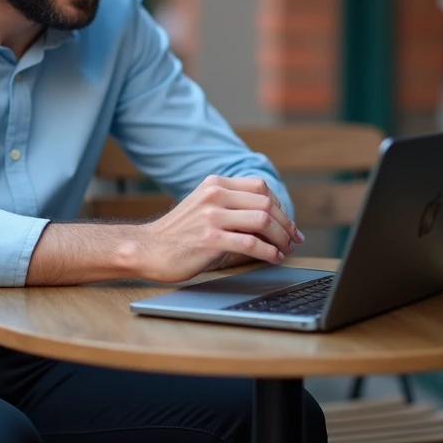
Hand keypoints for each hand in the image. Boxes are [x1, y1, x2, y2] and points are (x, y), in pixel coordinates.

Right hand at [134, 175, 304, 283]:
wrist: (148, 249)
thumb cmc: (179, 233)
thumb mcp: (204, 206)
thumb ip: (230, 204)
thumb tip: (269, 217)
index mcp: (215, 184)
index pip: (260, 187)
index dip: (280, 206)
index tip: (289, 224)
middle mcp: (214, 195)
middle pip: (266, 203)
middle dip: (286, 224)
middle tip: (293, 239)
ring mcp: (212, 217)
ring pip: (262, 221)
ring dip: (280, 237)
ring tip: (285, 249)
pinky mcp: (210, 239)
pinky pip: (251, 243)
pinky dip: (269, 252)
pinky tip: (274, 258)